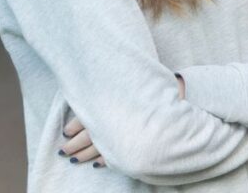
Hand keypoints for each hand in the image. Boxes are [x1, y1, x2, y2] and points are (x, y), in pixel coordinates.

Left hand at [61, 76, 185, 168]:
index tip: (66, 131)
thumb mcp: (135, 83)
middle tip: (64, 151)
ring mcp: (127, 135)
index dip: (76, 126)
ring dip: (85, 155)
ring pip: (100, 149)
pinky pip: (117, 156)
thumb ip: (117, 88)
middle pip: (91, 136)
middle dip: (75, 145)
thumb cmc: (157, 88)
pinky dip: (105, 160)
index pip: (89, 118)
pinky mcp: (136, 145)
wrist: (184, 98)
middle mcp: (118, 122)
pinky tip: (98, 164)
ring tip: (74, 160)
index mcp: (114, 105)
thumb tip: (93, 84)